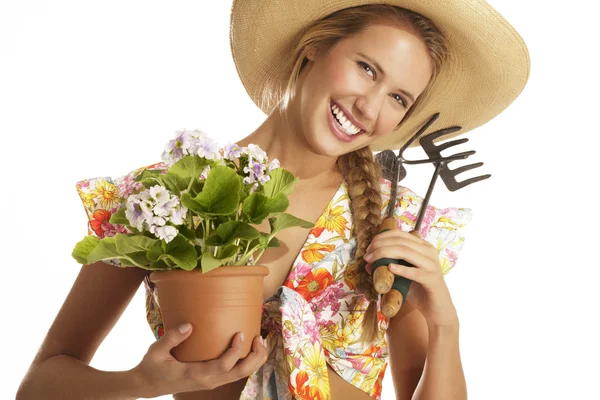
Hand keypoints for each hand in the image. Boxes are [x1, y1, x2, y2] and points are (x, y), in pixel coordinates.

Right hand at [132, 324, 267, 396]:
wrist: (147, 385)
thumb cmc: (152, 366)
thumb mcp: (156, 350)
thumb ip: (172, 337)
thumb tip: (189, 325)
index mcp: (195, 374)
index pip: (224, 366)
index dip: (236, 351)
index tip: (240, 333)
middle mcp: (208, 381)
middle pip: (239, 373)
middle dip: (254, 357)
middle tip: (260, 337)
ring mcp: (211, 382)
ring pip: (240, 375)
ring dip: (254, 360)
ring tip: (260, 342)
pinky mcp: (212, 380)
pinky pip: (234, 374)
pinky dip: (246, 362)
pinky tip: (249, 349)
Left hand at [364, 229, 458, 327]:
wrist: (436, 311)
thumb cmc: (418, 292)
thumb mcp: (400, 277)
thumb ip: (386, 268)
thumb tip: (367, 263)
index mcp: (422, 247)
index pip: (399, 234)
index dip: (381, 237)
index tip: (369, 248)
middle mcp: (429, 252)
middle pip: (400, 241)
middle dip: (380, 245)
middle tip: (367, 256)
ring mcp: (432, 265)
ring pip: (406, 252)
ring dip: (385, 254)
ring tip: (372, 260)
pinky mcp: (433, 280)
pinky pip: (415, 272)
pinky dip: (401, 269)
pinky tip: (390, 268)